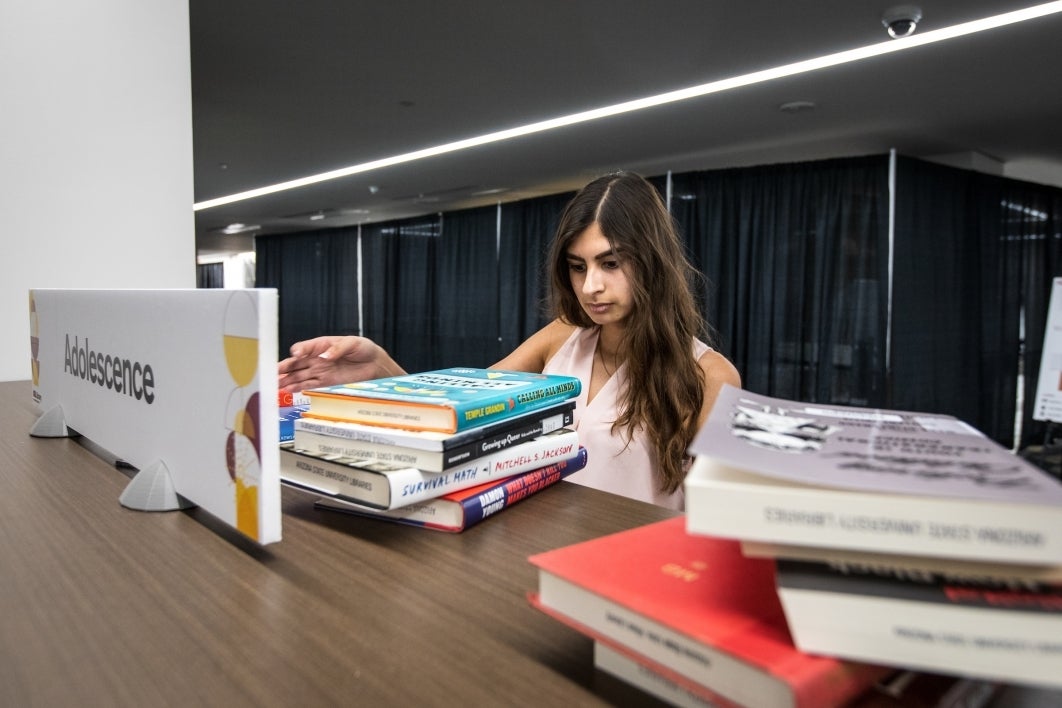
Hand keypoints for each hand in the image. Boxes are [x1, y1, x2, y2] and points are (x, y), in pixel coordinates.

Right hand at [277, 336, 404, 392]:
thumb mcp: (352, 344)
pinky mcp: (324, 382)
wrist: (374, 364)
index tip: (296, 355)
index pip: (304, 347)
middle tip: (272, 373)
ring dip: (286, 380)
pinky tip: (286, 390)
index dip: (299, 351)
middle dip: (284, 368)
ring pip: (298, 375)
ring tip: (275, 385)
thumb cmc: (363, 349)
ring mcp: (320, 370)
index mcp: (321, 344)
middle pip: (296, 363)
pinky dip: (297, 387)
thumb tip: (325, 356)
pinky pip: (307, 384)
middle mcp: (317, 358)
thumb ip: (338, 349)